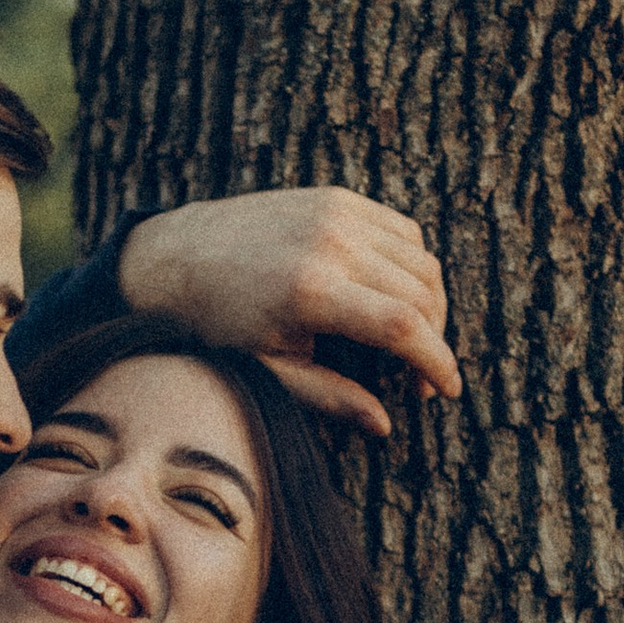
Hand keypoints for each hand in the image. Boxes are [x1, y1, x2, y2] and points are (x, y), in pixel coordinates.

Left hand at [116, 186, 459, 436]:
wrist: (176, 258)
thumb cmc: (217, 324)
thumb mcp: (267, 370)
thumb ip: (328, 397)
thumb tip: (383, 425)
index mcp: (311, 291)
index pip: (404, 327)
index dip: (438, 362)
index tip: (447, 390)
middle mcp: (331, 242)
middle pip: (422, 293)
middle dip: (435, 340)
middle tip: (420, 378)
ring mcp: (336, 212)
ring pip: (420, 260)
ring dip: (430, 304)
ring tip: (411, 341)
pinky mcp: (336, 197)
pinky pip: (402, 231)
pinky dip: (412, 265)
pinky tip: (394, 296)